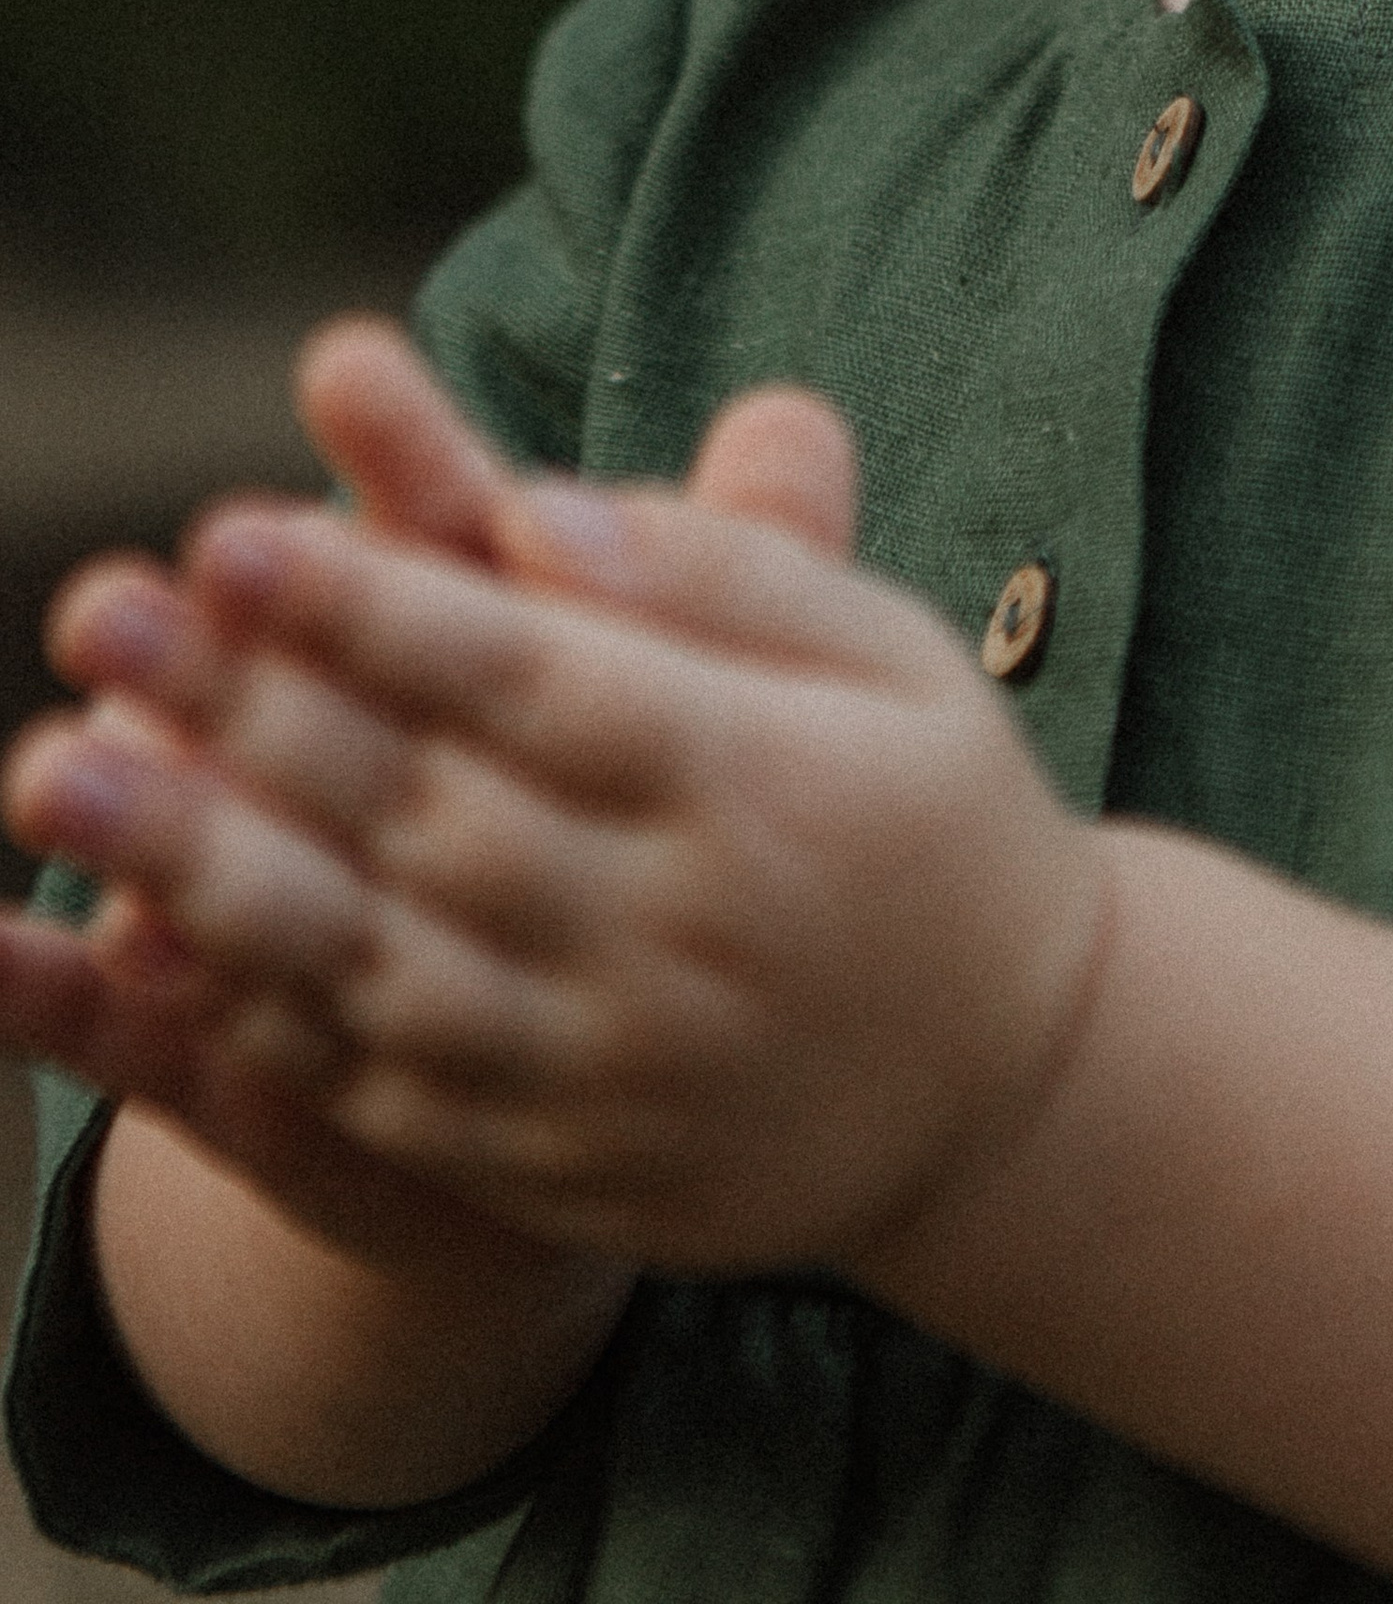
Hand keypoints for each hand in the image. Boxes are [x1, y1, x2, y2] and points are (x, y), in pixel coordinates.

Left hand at [3, 337, 1109, 1278]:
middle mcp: (678, 929)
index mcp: (758, 778)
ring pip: (377, 965)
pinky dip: (261, 1016)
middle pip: (428, 815)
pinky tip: (150, 934)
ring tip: (65, 773)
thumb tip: (540, 509)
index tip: (233, 531)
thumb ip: (728, 570)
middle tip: (92, 613)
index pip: (538, 681)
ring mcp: (616, 1069)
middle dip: (245, 710)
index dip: (379, 606)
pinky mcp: (572, 1169)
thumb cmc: (935, 811)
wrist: (1013, 1087)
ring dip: (202, 867)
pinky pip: (391, 1096)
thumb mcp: (888, 651)